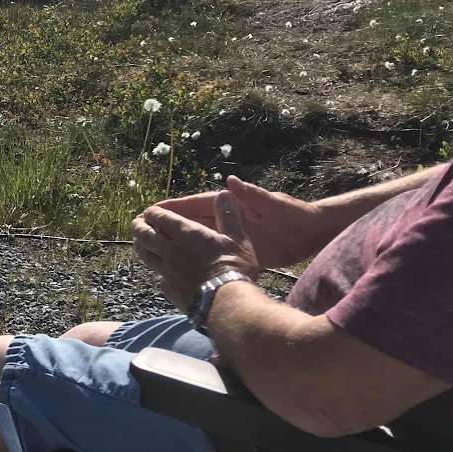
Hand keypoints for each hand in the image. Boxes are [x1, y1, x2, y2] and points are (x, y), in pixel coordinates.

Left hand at [132, 192, 260, 311]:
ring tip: (139, 242)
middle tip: (136, 223)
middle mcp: (170, 250)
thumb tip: (226, 194)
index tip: (150, 211)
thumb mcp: (237, 237)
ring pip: (145, 255)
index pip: (159, 217)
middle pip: (144, 235)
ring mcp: (167, 271)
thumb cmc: (234, 267)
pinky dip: (156, 272)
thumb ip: (228, 215)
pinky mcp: (169, 290)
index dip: (153, 213)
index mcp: (185, 233)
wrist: (226, 302)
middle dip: (138, 226)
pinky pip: (158, 278)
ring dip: (140, 246)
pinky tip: (159, 273)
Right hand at [154, 176, 324, 268]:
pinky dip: (194, 261)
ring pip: (197, 240)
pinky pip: (209, 256)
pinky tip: (178, 269)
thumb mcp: (272, 204)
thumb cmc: (295, 214)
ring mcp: (230, 237)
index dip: (171, 208)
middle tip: (140, 231)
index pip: (195, 204)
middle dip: (165, 226)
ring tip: (150, 251)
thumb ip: (250, 195)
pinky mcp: (237, 252)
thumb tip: (230, 182)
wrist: (313, 234)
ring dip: (176, 245)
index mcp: (231, 205)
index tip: (149, 211)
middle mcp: (226, 220)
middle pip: (190, 223)